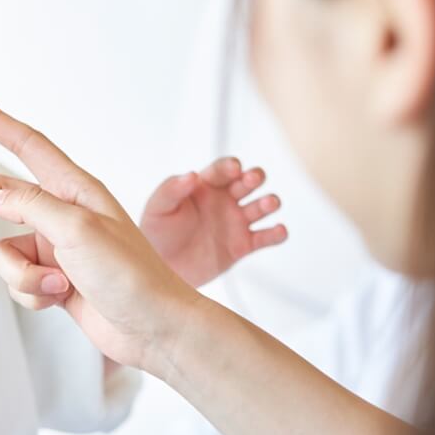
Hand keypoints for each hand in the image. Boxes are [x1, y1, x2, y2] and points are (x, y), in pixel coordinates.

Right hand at [0, 93, 196, 370]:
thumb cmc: (129, 274)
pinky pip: (18, 281)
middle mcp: (62, 212)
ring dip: (22, 274)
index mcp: (74, 188)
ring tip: (60, 286)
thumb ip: (31, 206)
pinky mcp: (53, 279)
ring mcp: (56, 247)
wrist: (153, 329)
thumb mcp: (78, 230)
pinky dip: (32, 294)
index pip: (28, 145)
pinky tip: (62, 300)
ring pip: (5, 251)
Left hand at [141, 161, 286, 286]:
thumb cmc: (156, 234)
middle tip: (251, 180)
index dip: (230, 166)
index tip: (235, 167)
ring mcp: (235, 222)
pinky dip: (276, 234)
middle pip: (248, 182)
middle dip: (254, 177)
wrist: (160, 269)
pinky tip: (279, 230)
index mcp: (204, 186)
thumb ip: (171, 190)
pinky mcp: (242, 246)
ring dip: (269, 202)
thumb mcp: (157, 208)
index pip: (222, 170)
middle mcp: (224, 200)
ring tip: (268, 203)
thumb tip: (190, 174)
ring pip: (261, 206)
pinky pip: (265, 237)